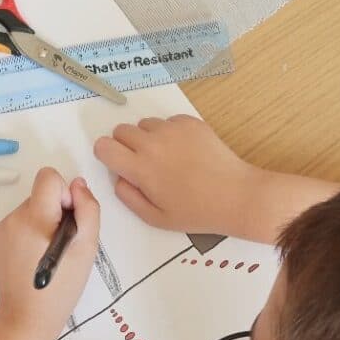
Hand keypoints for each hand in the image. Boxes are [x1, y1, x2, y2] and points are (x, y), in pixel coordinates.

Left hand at [0, 168, 99, 339]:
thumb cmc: (61, 288)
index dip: (64, 194)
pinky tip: (33, 259)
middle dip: (55, 213)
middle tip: (62, 247)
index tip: (68, 221)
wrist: (26, 319)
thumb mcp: (86, 249)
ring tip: (47, 256)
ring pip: (30, 211)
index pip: (48, 177)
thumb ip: (88, 210)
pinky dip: (29, 235)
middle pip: (40, 196)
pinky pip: (18, 225)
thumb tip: (78, 185)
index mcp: (34, 218)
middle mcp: (13, 218)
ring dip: (42, 225)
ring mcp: (0, 230)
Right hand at [94, 115, 256, 235]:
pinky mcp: (190, 123)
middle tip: (141, 163)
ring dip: (147, 137)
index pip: (103, 146)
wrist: (235, 196)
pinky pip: (167, 121)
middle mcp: (152, 143)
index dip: (106, 155)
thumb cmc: (195, 211)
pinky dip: (169, 133)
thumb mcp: (154, 217)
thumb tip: (119, 179)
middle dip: (124, 145)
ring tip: (165, 157)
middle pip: (120, 130)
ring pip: (144, 124)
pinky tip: (183, 152)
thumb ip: (128, 197)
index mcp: (140, 168)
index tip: (117, 163)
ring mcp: (172, 130)